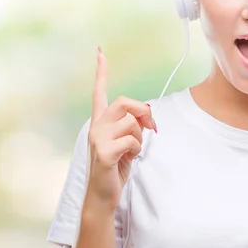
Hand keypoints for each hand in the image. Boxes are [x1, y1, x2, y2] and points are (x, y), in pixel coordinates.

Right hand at [85, 47, 156, 212]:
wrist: (103, 194)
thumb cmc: (116, 166)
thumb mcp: (128, 141)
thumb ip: (133, 125)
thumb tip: (145, 113)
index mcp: (100, 122)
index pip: (100, 92)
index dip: (101, 72)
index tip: (100, 52)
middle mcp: (95, 126)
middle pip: (124, 102)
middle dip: (142, 111)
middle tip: (151, 127)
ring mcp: (97, 139)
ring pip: (130, 122)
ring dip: (141, 136)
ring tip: (134, 150)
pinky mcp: (103, 152)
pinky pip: (131, 139)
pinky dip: (137, 148)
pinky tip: (129, 158)